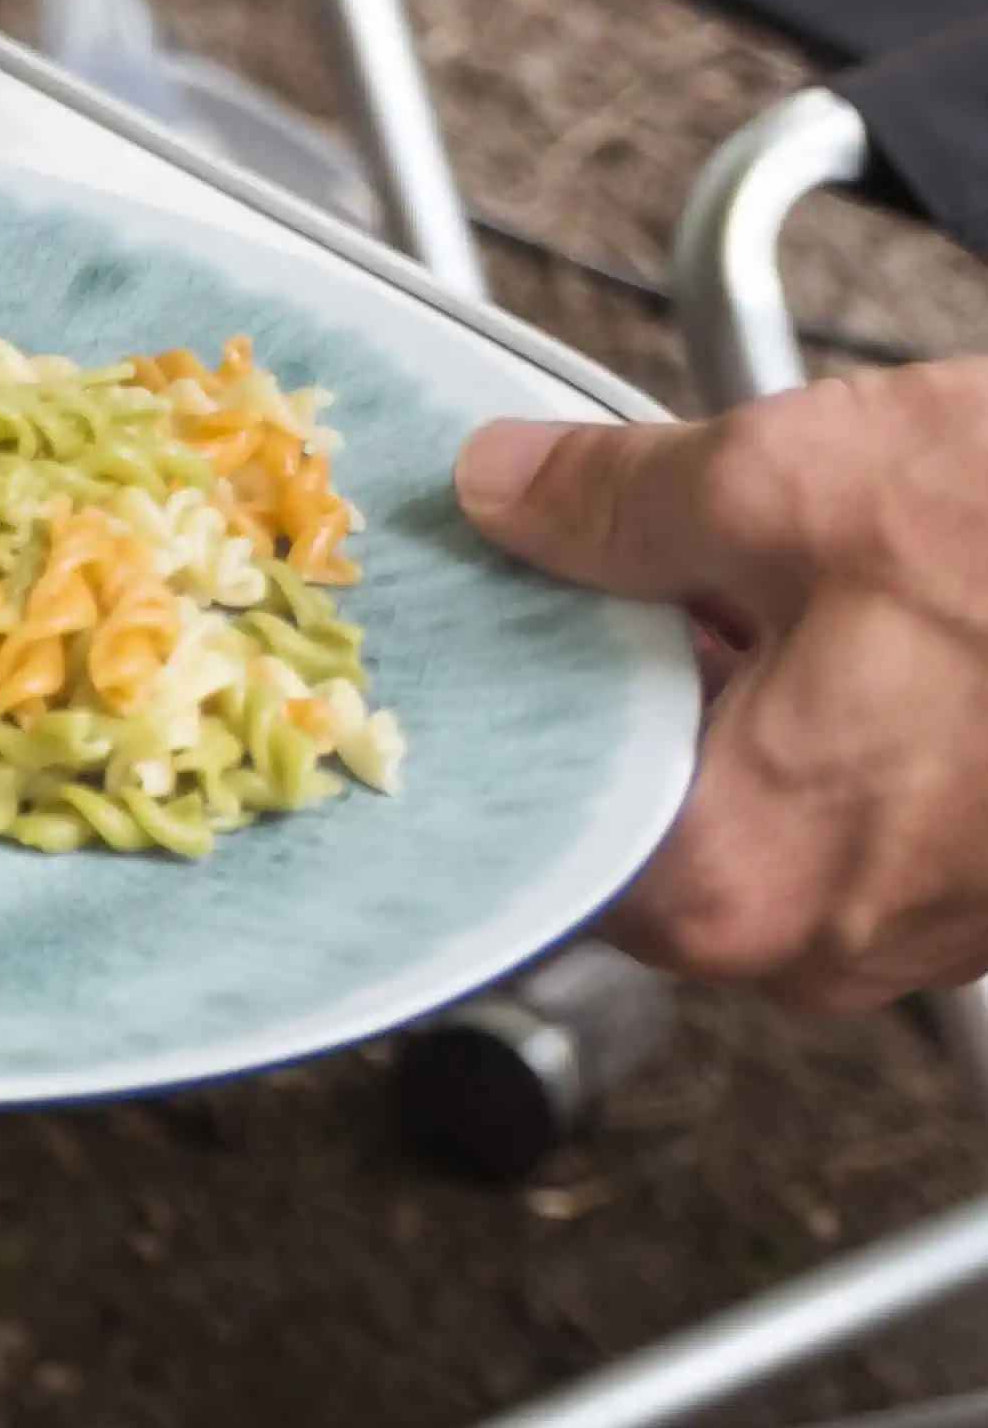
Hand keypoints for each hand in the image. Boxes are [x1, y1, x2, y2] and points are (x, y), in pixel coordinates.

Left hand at [458, 365, 987, 1009]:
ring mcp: (928, 925)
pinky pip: (872, 796)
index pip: (546, 821)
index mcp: (740, 884)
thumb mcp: (798, 484)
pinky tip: (877, 603)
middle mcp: (827, 944)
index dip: (520, 700)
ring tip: (774, 563)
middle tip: (628, 553)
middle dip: (636, 676)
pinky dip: (847, 703)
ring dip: (749, 681)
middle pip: (651, 805)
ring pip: (769, 796)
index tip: (499, 612)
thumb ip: (616, 503)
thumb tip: (504, 492)